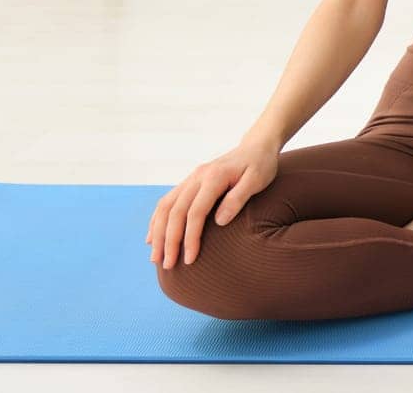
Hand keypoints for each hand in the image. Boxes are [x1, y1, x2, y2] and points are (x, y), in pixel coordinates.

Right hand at [147, 142, 280, 269]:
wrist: (256, 146)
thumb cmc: (260, 165)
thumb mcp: (257, 180)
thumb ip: (238, 198)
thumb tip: (219, 221)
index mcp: (214, 177)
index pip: (195, 212)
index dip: (190, 237)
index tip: (190, 259)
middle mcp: (198, 176)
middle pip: (175, 211)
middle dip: (169, 240)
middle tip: (168, 265)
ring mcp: (191, 178)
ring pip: (166, 206)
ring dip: (158, 232)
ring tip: (155, 257)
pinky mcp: (190, 182)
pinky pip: (168, 201)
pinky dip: (157, 220)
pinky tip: (152, 237)